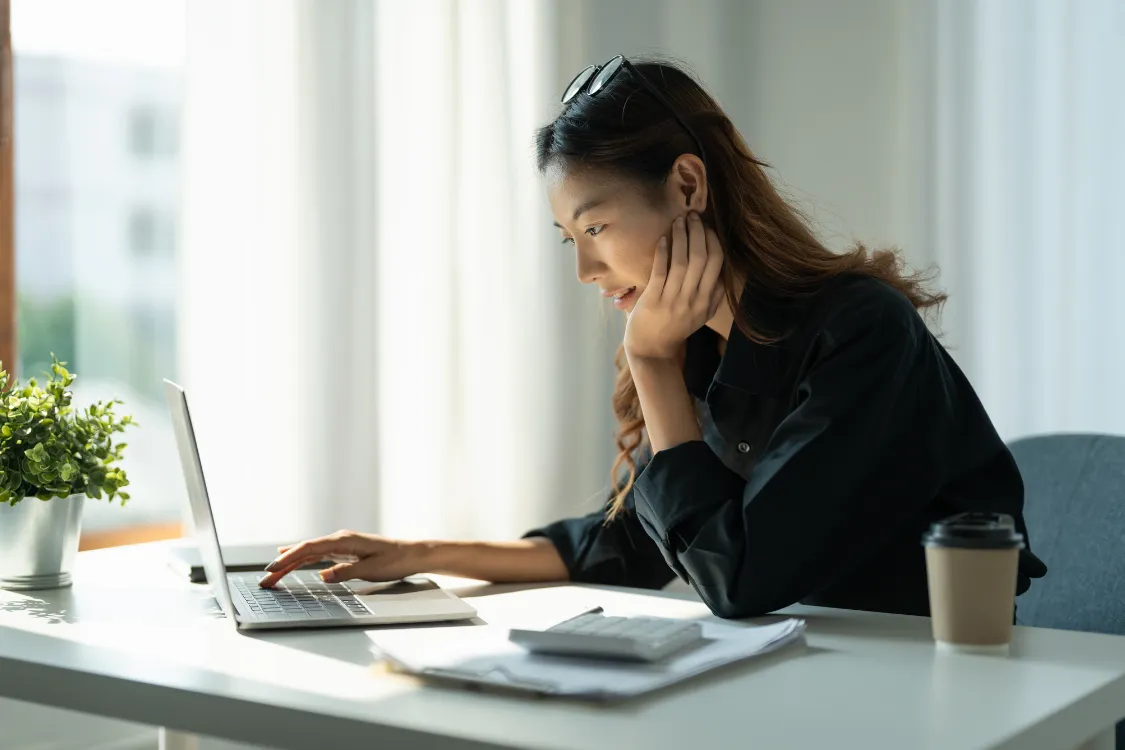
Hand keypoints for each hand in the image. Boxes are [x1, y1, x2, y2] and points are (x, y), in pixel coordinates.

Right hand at [257, 530, 425, 587]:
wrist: (412, 554)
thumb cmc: (395, 560)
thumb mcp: (371, 569)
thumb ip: (346, 572)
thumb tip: (323, 575)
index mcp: (344, 540)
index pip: (309, 548)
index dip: (288, 558)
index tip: (272, 568)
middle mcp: (339, 540)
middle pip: (304, 551)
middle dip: (282, 565)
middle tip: (265, 579)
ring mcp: (340, 545)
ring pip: (308, 554)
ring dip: (289, 564)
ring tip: (271, 575)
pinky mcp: (344, 552)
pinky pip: (317, 555)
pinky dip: (301, 559)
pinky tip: (290, 561)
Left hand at [624, 212, 723, 361]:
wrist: (651, 350)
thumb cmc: (675, 328)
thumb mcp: (702, 316)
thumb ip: (714, 297)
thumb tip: (724, 274)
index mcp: (707, 301)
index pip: (716, 264)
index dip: (713, 241)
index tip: (707, 227)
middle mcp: (693, 300)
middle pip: (701, 258)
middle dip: (698, 233)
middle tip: (692, 216)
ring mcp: (673, 300)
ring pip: (682, 262)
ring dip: (681, 237)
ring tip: (678, 221)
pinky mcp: (653, 300)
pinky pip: (660, 271)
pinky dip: (663, 252)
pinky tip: (663, 238)